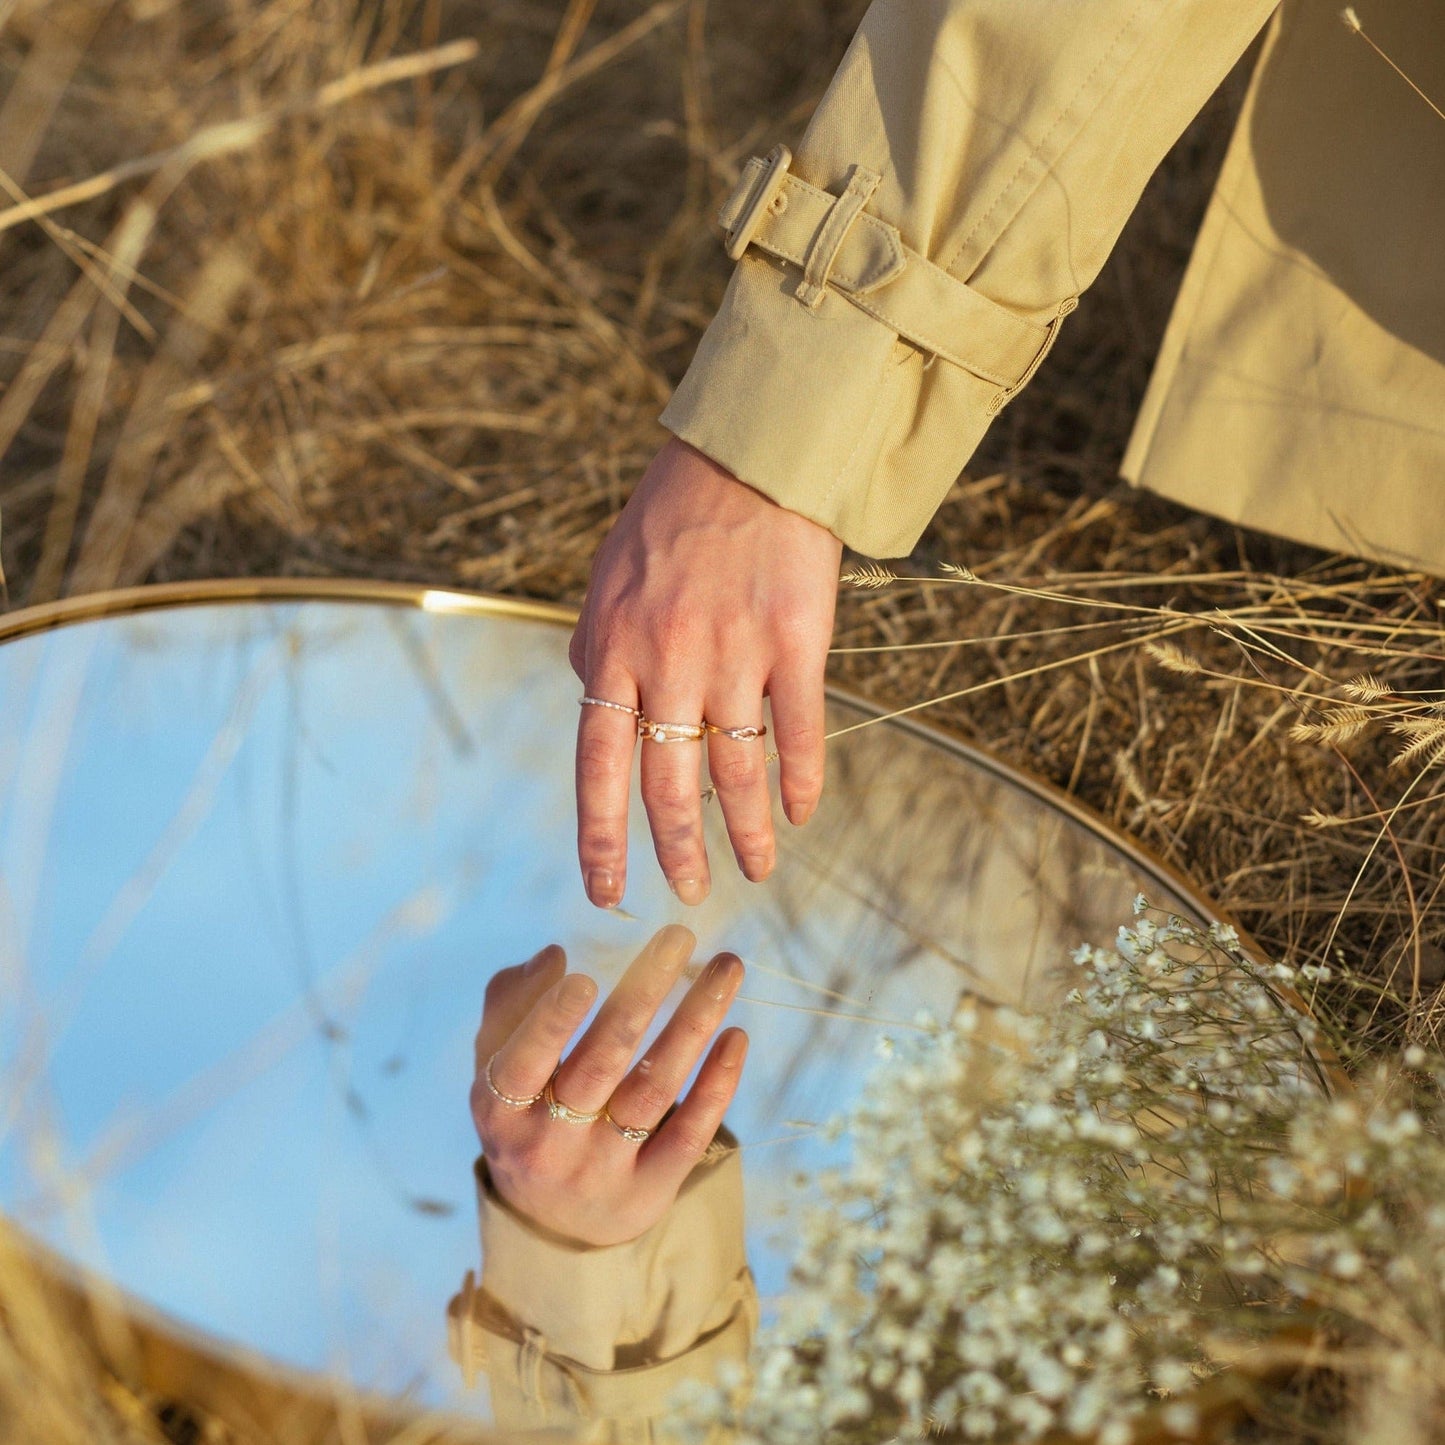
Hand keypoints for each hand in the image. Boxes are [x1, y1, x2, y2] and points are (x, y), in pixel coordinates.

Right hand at [470, 925, 747, 1246]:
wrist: (552, 1223)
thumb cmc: (527, 1113)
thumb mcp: (498, 1066)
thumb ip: (512, 1003)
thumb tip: (554, 956)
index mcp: (501, 1111)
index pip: (523, 1064)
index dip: (551, 1022)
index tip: (585, 976)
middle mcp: (550, 1145)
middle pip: (601, 1066)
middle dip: (642, 997)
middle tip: (679, 938)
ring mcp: (603, 1171)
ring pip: (654, 1091)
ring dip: (694, 1023)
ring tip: (726, 969)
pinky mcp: (650, 1190)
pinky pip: (689, 1133)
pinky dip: (716, 1084)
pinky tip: (735, 1035)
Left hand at [570, 437, 841, 908]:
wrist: (746, 459)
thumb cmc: (668, 521)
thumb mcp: (605, 583)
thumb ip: (595, 649)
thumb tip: (590, 701)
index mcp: (613, 652)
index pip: (599, 768)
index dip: (602, 838)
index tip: (605, 888)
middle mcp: (669, 663)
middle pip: (670, 787)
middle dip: (679, 853)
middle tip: (691, 891)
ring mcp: (735, 654)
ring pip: (739, 773)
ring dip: (749, 834)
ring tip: (756, 869)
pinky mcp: (796, 642)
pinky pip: (799, 732)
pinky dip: (801, 782)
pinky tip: (802, 813)